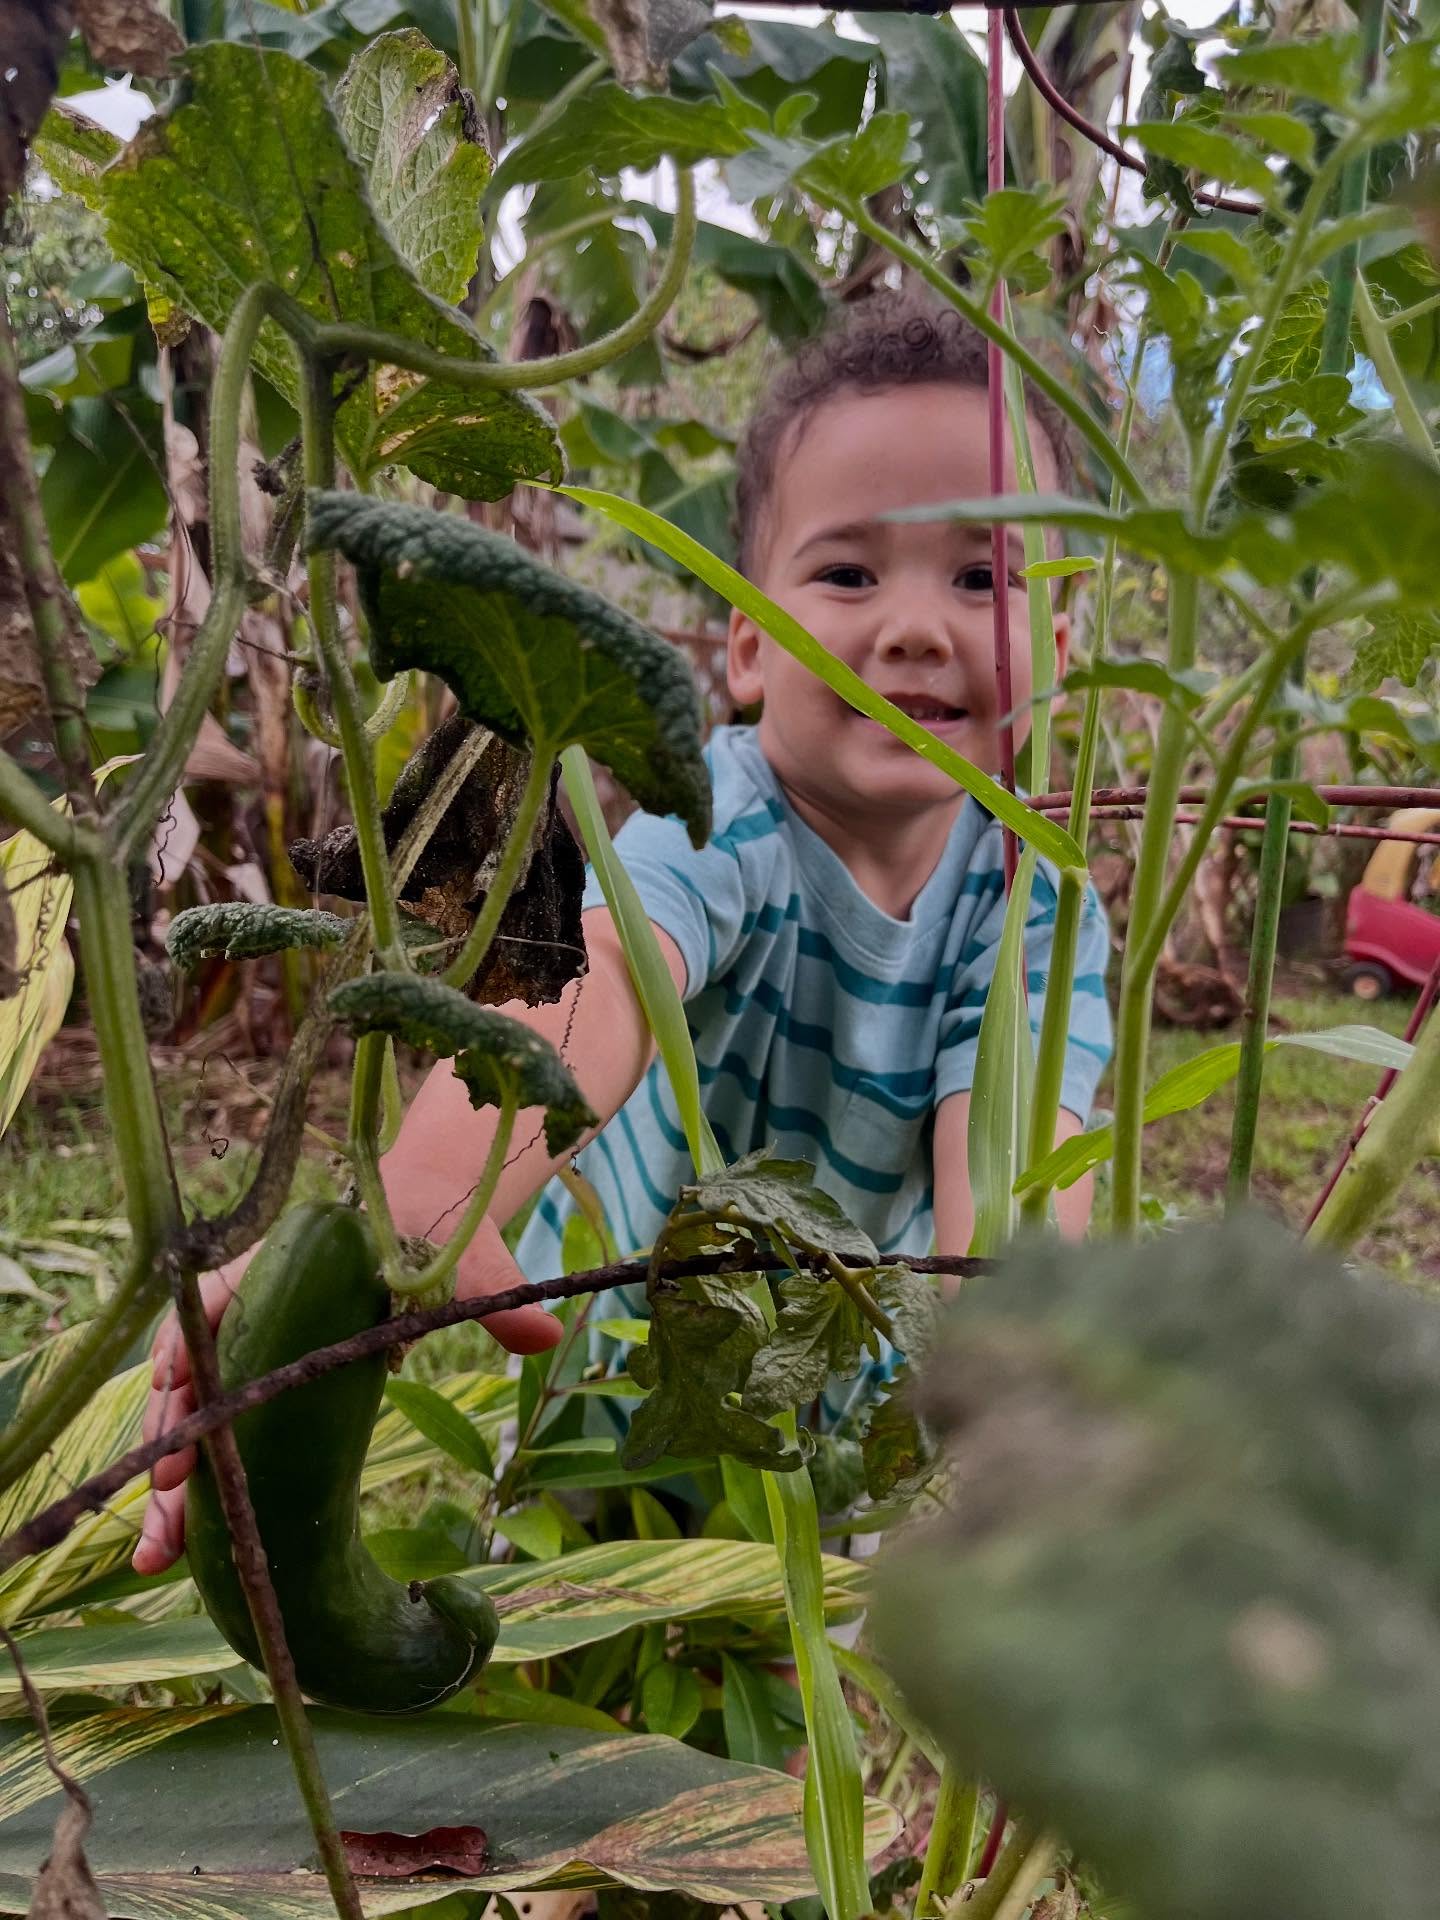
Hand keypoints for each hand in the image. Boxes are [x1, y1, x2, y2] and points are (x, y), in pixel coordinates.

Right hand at [130, 1218, 559, 1576]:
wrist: (424, 1218)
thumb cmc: (435, 1235)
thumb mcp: (467, 1263)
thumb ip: (492, 1298)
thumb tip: (542, 1335)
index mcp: (288, 1264)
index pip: (219, 1298)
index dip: (191, 1346)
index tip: (174, 1392)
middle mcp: (251, 1309)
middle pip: (192, 1377)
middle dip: (173, 1447)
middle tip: (164, 1520)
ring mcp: (248, 1350)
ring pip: (194, 1418)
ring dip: (174, 1487)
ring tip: (159, 1560)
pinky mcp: (259, 1385)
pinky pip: (219, 1436)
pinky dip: (200, 1487)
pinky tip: (184, 1548)